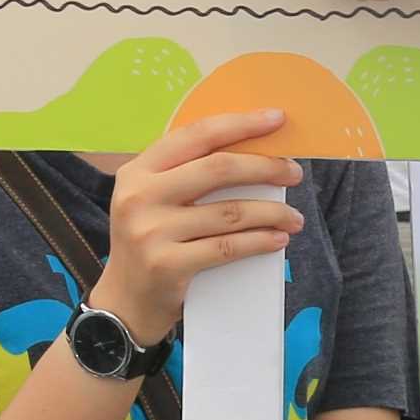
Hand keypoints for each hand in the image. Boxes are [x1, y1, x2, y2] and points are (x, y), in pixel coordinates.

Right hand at [89, 106, 303, 346]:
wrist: (124, 300)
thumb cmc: (151, 241)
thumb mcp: (154, 199)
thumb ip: (189, 174)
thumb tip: (256, 151)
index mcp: (139, 170)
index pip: (196, 136)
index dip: (240, 124)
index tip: (277, 119)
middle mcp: (140, 195)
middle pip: (218, 169)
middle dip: (265, 167)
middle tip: (295, 173)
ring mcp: (150, 231)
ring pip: (229, 212)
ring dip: (272, 212)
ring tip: (294, 218)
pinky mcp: (167, 265)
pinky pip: (227, 247)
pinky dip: (260, 241)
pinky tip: (278, 239)